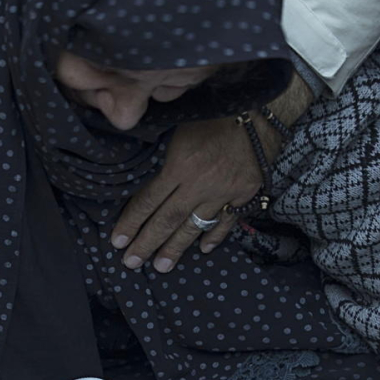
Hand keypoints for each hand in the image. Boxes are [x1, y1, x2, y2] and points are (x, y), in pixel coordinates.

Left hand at [112, 116, 261, 271]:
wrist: (262, 113)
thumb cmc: (216, 112)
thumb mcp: (180, 125)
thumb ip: (162, 152)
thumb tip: (140, 171)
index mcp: (180, 165)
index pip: (149, 201)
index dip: (131, 222)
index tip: (118, 241)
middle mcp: (199, 185)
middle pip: (168, 220)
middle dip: (147, 243)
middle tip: (131, 262)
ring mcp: (223, 194)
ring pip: (194, 226)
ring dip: (176, 248)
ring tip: (161, 267)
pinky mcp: (244, 195)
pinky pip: (226, 222)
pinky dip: (214, 237)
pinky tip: (203, 250)